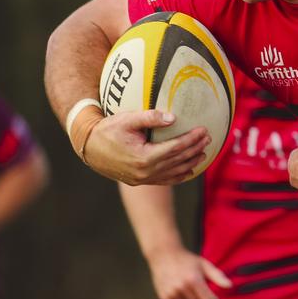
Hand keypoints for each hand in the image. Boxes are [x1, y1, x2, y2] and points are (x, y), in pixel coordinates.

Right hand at [84, 111, 209, 184]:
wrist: (88, 148)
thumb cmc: (107, 130)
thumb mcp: (127, 120)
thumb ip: (150, 118)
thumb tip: (173, 118)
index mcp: (144, 157)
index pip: (175, 148)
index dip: (191, 139)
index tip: (204, 130)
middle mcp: (145, 172)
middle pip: (178, 160)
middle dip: (195, 149)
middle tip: (209, 139)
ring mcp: (143, 179)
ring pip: (174, 172)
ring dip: (191, 163)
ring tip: (203, 153)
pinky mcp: (139, 181)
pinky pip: (165, 180)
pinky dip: (179, 175)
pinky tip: (188, 170)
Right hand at [148, 246, 231, 298]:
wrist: (165, 256)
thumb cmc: (187, 260)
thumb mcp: (204, 264)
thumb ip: (218, 276)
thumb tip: (230, 286)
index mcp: (193, 279)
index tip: (215, 298)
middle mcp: (181, 287)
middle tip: (203, 293)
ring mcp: (172, 293)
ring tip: (194, 295)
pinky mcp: (165, 297)